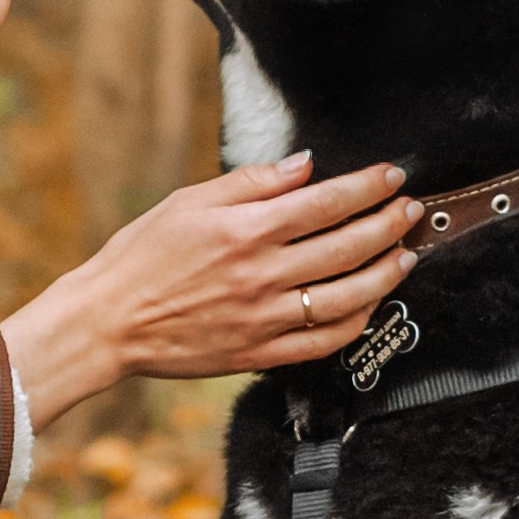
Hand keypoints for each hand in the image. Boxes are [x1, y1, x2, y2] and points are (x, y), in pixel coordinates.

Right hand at [0, 153, 421, 430]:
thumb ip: (251, 182)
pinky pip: (322, 342)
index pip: (325, 203)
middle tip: (410, 210)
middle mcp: (261, 274)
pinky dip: (356, 323)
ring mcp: (264, 318)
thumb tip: (304, 165)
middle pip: (346, 247)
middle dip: (388, 224)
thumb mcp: (190, 201)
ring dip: (385, 274)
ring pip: (346, 297)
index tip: (392, 176)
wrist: (109, 320)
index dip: (367, 187)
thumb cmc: (142, 254)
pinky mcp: (260, 353)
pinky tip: (371, 306)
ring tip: (405, 256)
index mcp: (245, 230)